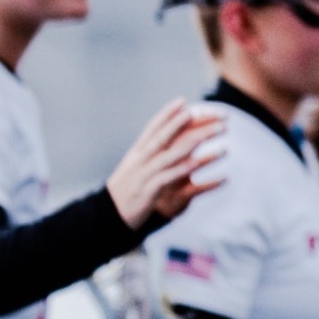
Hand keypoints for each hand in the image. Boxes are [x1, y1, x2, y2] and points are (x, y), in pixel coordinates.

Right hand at [104, 99, 225, 227]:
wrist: (107, 217)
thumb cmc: (124, 192)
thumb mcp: (134, 170)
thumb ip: (148, 156)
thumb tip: (161, 144)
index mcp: (137, 153)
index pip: (152, 129)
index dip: (166, 114)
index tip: (182, 101)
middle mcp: (140, 160)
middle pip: (164, 136)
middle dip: (184, 122)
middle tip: (204, 112)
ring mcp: (144, 175)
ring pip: (170, 154)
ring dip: (194, 142)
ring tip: (211, 133)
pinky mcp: (148, 192)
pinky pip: (167, 178)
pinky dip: (181, 169)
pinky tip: (195, 162)